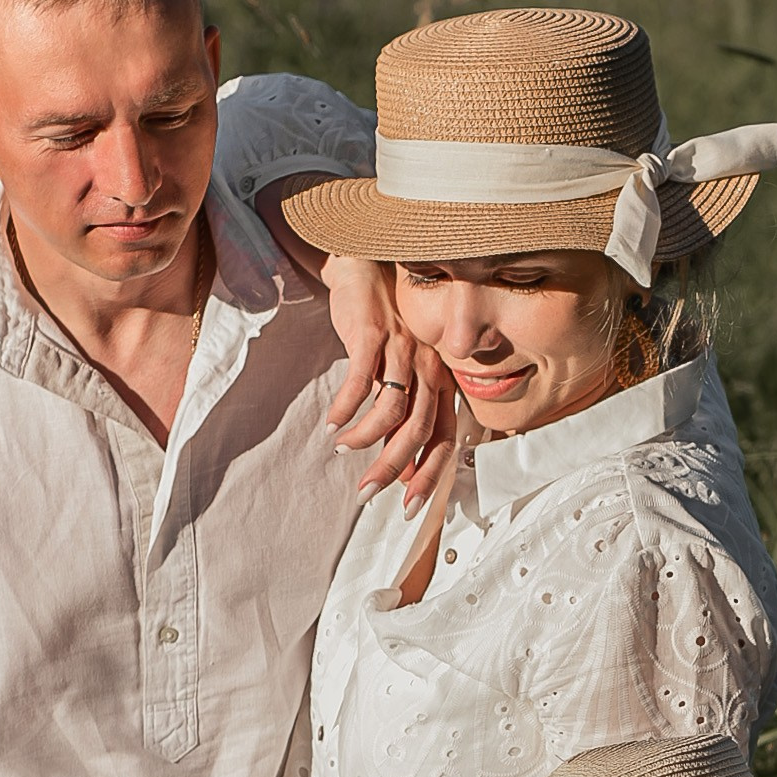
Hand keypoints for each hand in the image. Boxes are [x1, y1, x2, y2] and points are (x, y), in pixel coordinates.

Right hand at [319, 254, 458, 512]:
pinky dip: (346, 409)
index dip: (429, 475)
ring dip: (364, 439)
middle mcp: (430, 368)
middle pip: (418, 431)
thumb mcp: (401, 375)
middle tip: (367, 492)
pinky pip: (361, 383)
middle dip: (391, 468)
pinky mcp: (374, 336)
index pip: (444, 438)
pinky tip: (333, 422)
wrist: (368, 270)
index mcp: (441, 382)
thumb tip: (400, 469)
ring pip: (391, 411)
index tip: (409, 507)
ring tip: (342, 448)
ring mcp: (404, 351)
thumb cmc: (385, 329)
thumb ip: (403, 418)